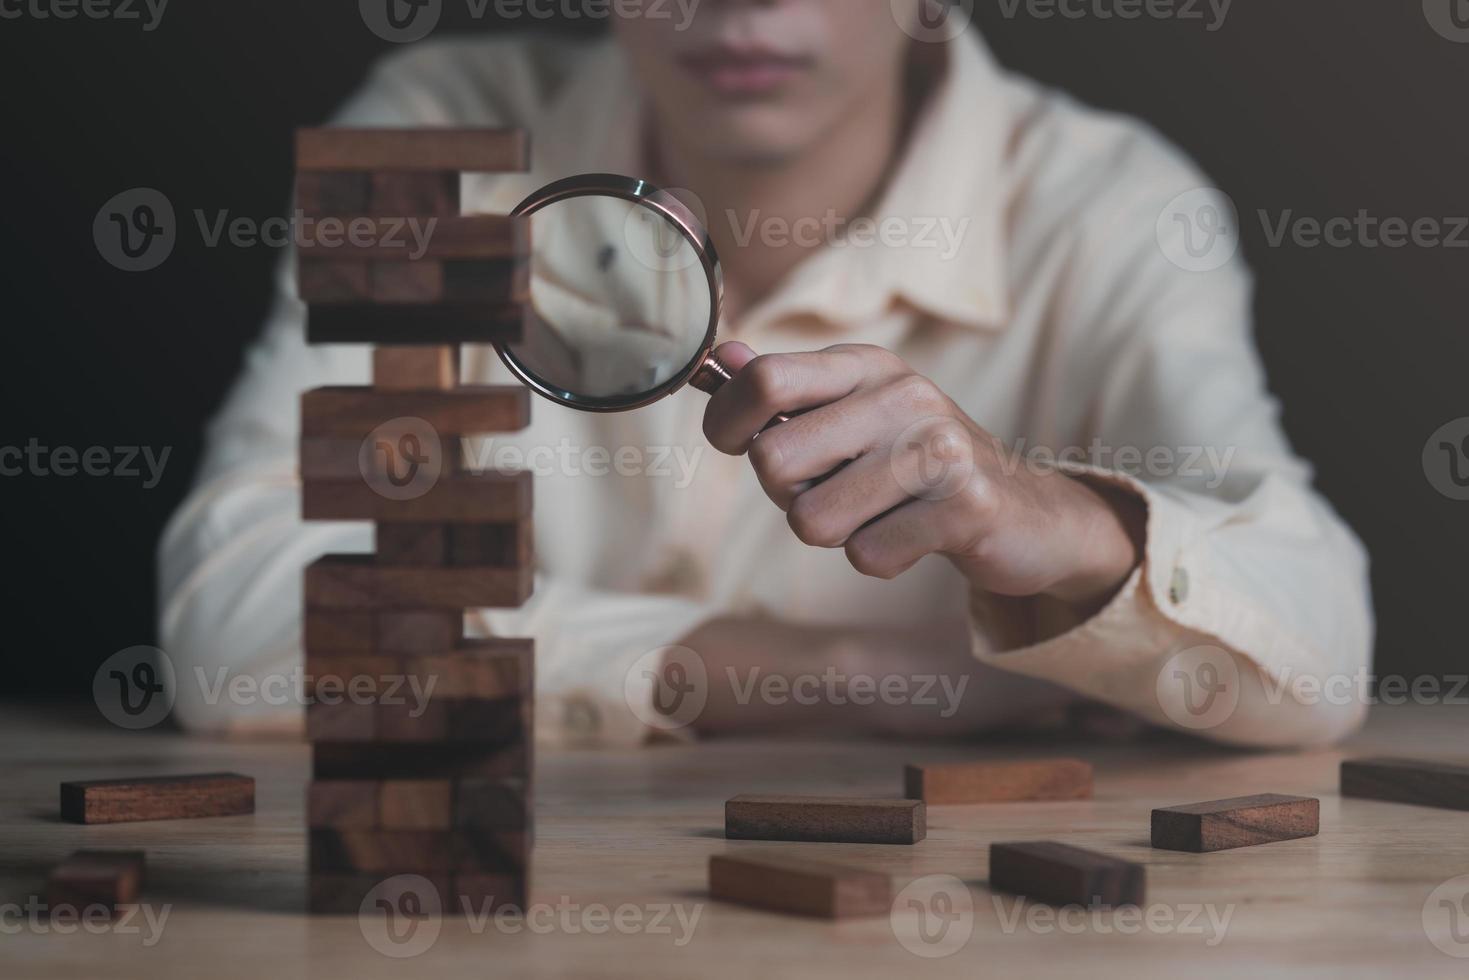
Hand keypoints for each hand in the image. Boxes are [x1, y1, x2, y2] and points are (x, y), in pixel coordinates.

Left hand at [702, 342, 1144, 609]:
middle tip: (832, 492)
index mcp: (865, 366)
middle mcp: (903, 394)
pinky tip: (914, 537)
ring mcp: (939, 447)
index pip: (762, 378)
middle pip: (773, 460)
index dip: (726, 422)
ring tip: (877, 514)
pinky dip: (880, 559)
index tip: (738, 444)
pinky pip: (867, 555)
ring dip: (835, 534)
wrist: (1029, 513)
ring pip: (812, 520)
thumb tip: (717, 363)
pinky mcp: (966, 505)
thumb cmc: (919, 465)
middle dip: (786, 495)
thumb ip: (785, 391)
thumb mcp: (854, 413)